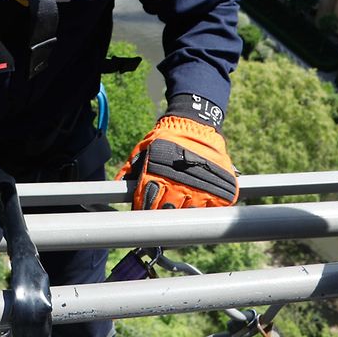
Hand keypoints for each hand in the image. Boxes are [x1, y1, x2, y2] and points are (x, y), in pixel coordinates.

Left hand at [117, 116, 238, 208]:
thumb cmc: (166, 136)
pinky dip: (204, 210)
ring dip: (183, 213)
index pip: (147, 203)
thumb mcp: (144, 148)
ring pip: (188, 214)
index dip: (144, 210)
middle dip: (162, 214)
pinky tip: (198, 205)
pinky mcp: (219, 190)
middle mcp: (178, 184)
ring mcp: (200, 188)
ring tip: (180, 209)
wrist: (195, 121)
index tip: (144, 215)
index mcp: (156, 175)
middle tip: (162, 213)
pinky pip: (211, 210)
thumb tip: (117, 186)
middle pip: (166, 212)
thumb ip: (131, 168)